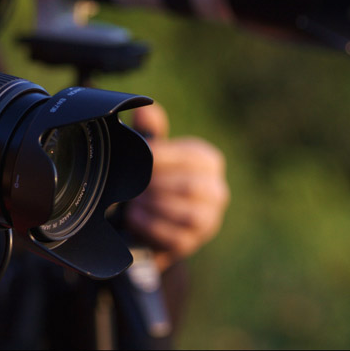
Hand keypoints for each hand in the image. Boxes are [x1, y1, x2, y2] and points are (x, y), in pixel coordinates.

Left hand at [124, 103, 229, 270]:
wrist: (152, 218)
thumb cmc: (155, 177)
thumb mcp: (153, 152)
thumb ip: (151, 130)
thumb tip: (144, 108)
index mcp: (208, 161)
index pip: (191, 156)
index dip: (163, 157)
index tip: (141, 158)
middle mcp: (216, 190)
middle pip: (190, 187)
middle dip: (156, 186)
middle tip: (133, 184)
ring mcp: (209, 219)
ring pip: (189, 215)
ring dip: (155, 207)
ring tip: (133, 202)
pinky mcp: (194, 242)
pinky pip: (178, 237)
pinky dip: (152, 227)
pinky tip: (135, 218)